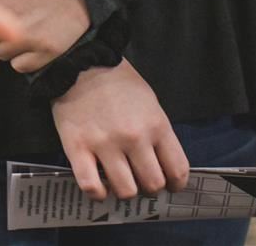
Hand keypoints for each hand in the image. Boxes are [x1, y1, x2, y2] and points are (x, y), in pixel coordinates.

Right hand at [52, 60, 189, 200]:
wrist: (80, 61)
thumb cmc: (117, 80)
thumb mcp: (150, 101)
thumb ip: (158, 133)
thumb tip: (162, 164)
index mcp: (156, 125)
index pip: (178, 170)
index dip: (176, 184)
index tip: (170, 185)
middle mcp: (134, 138)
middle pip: (153, 185)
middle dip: (150, 188)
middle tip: (141, 180)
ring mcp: (105, 144)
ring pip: (125, 191)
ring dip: (125, 191)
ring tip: (119, 181)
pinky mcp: (77, 148)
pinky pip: (91, 187)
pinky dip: (97, 194)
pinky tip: (99, 187)